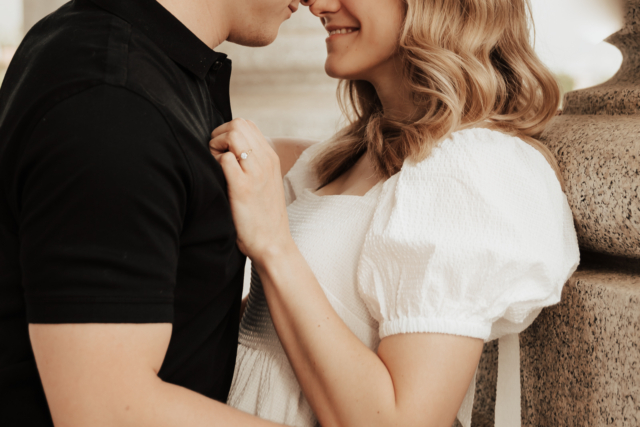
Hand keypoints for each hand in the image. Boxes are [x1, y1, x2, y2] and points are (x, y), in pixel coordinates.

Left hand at [209, 119, 293, 262]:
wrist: (272, 243)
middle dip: (219, 135)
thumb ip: (253, 164)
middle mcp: (266, 161)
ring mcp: (256, 173)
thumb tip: (229, 150)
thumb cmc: (262, 216)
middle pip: (238, 124)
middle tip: (215, 157)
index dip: (227, 132)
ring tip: (215, 166)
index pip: (247, 124)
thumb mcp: (265, 183)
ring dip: (216, 146)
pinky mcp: (243, 188)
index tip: (221, 152)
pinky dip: (214, 163)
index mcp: (271, 158)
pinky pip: (225, 159)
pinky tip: (216, 178)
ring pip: (233, 134)